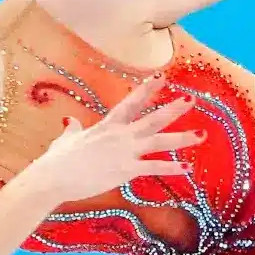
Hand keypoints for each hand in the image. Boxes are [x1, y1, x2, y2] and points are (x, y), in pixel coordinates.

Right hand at [24, 78, 202, 205]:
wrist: (53, 177)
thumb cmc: (56, 160)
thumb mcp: (65, 140)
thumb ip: (73, 129)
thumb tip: (70, 122)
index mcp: (107, 125)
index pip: (131, 103)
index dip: (148, 89)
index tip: (162, 77)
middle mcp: (120, 135)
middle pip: (153, 118)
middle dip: (174, 109)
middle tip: (192, 100)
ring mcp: (125, 152)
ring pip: (160, 142)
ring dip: (182, 138)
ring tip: (201, 135)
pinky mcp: (126, 170)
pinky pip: (154, 168)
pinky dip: (172, 168)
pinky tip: (188, 169)